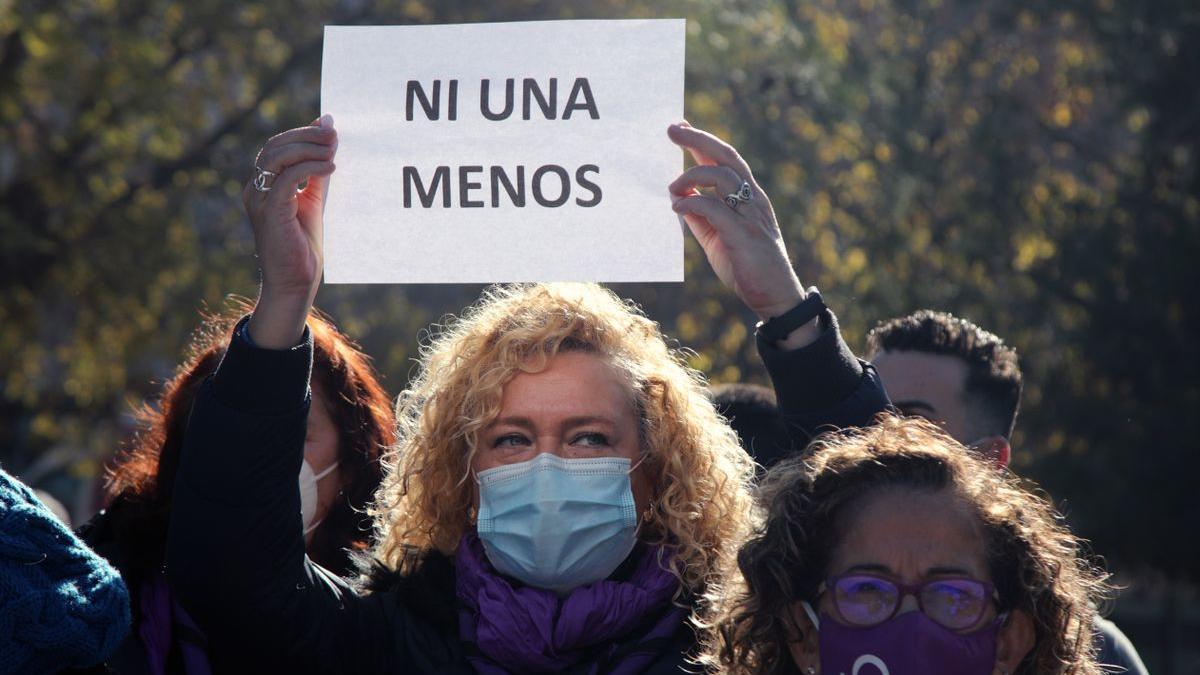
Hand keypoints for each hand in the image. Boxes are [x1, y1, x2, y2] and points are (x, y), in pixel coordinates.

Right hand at [243, 115, 336, 347]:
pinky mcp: (270, 211)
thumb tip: (327, 138)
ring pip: (279, 156)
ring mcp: (259, 200)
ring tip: (334, 149)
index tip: (329, 127)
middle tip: (334, 135)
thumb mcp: (313, 201)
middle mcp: (255, 190)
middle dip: (307, 136)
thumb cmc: (302, 246)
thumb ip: (317, 172)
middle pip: (276, 146)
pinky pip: (288, 177)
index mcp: (263, 186)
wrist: (295, 283)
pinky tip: (331, 167)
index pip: (277, 146)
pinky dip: (311, 167)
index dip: (303, 133)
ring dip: (309, 147)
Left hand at [667, 122, 818, 346]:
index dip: (703, 141)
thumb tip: (679, 198)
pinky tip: (677, 206)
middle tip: (672, 129)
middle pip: (726, 156)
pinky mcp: (744, 235)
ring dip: (691, 175)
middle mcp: (753, 199)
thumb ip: (701, 217)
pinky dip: (692, 201)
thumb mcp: (717, 237)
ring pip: (722, 176)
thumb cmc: (747, 266)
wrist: (775, 297)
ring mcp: (751, 215)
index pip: (726, 159)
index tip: (681, 127)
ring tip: (672, 188)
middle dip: (698, 139)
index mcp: (750, 197)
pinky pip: (715, 207)